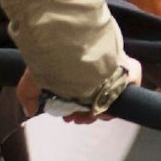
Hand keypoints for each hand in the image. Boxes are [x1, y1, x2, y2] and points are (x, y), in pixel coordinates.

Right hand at [17, 55, 143, 123]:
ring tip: (93, 117)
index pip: (81, 92)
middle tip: (78, 119)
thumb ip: (28, 95)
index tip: (69, 117)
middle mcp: (95, 66)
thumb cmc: (50, 56)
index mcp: (77, 67)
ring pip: (114, 94)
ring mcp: (111, 65)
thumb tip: (29, 110)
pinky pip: (132, 80)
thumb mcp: (32, 79)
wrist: (68, 41)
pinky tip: (111, 107)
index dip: (76, 109)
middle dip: (88, 113)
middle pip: (98, 96)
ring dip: (105, 110)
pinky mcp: (126, 64)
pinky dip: (125, 95)